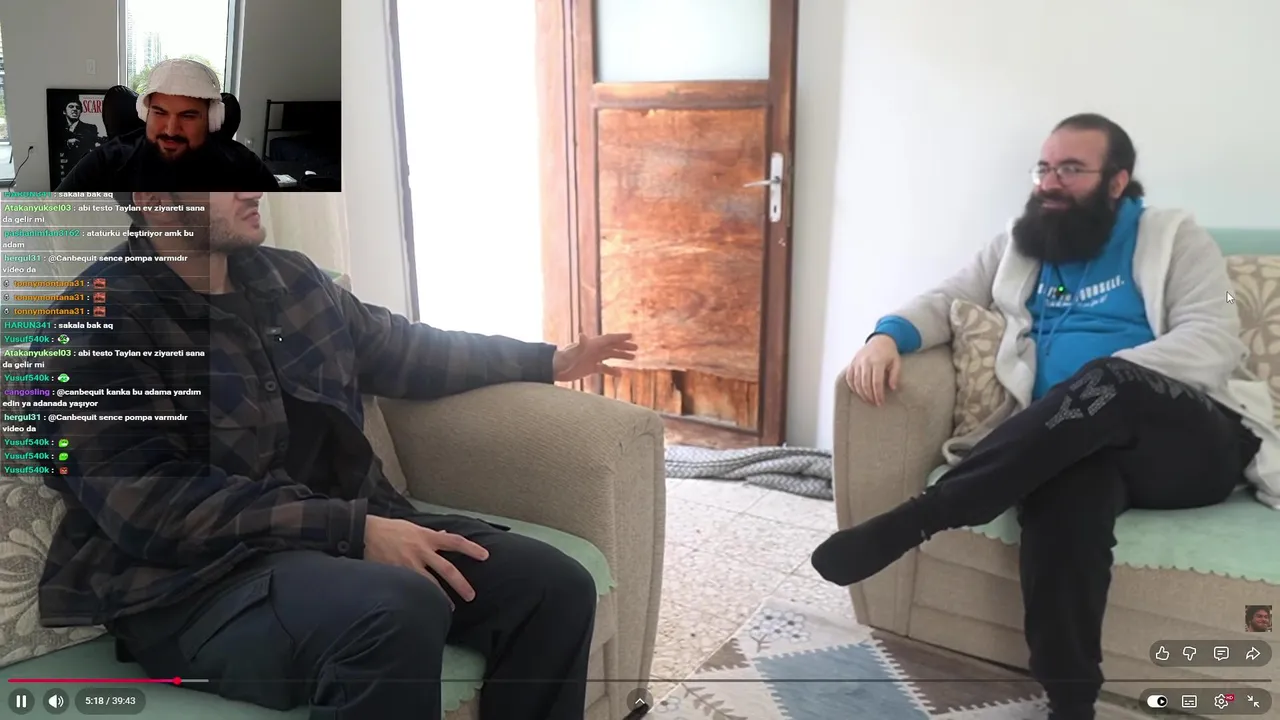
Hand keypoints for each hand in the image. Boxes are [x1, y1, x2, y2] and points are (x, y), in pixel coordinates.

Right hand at [363, 515, 489, 605]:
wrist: (364, 533)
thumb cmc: (389, 529)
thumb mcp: (413, 527)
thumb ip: (430, 534)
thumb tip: (445, 536)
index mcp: (427, 537)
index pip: (455, 542)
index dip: (471, 549)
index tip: (485, 556)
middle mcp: (421, 551)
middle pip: (447, 569)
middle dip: (461, 584)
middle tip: (471, 596)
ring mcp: (409, 565)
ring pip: (430, 584)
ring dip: (441, 598)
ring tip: (450, 609)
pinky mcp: (397, 574)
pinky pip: (412, 588)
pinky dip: (419, 597)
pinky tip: (424, 607)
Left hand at [552, 332, 637, 380]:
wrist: (556, 369)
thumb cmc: (564, 359)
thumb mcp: (573, 352)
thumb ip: (580, 344)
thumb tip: (582, 334)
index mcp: (592, 344)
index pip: (609, 339)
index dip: (620, 337)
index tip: (631, 335)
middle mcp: (593, 350)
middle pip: (612, 346)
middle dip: (624, 346)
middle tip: (636, 348)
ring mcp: (592, 358)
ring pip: (610, 356)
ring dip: (621, 356)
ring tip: (633, 358)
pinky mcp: (590, 368)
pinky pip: (604, 368)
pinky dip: (612, 370)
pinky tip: (620, 373)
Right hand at [846, 334, 901, 406]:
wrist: (880, 339)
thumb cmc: (889, 352)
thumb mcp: (896, 362)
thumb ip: (895, 375)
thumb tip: (892, 388)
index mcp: (877, 361)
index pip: (876, 382)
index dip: (878, 394)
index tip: (880, 402)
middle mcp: (865, 361)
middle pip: (865, 384)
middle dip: (869, 396)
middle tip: (874, 403)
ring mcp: (857, 362)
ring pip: (856, 382)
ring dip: (861, 393)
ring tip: (867, 400)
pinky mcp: (852, 363)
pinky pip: (849, 377)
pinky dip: (852, 386)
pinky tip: (858, 392)